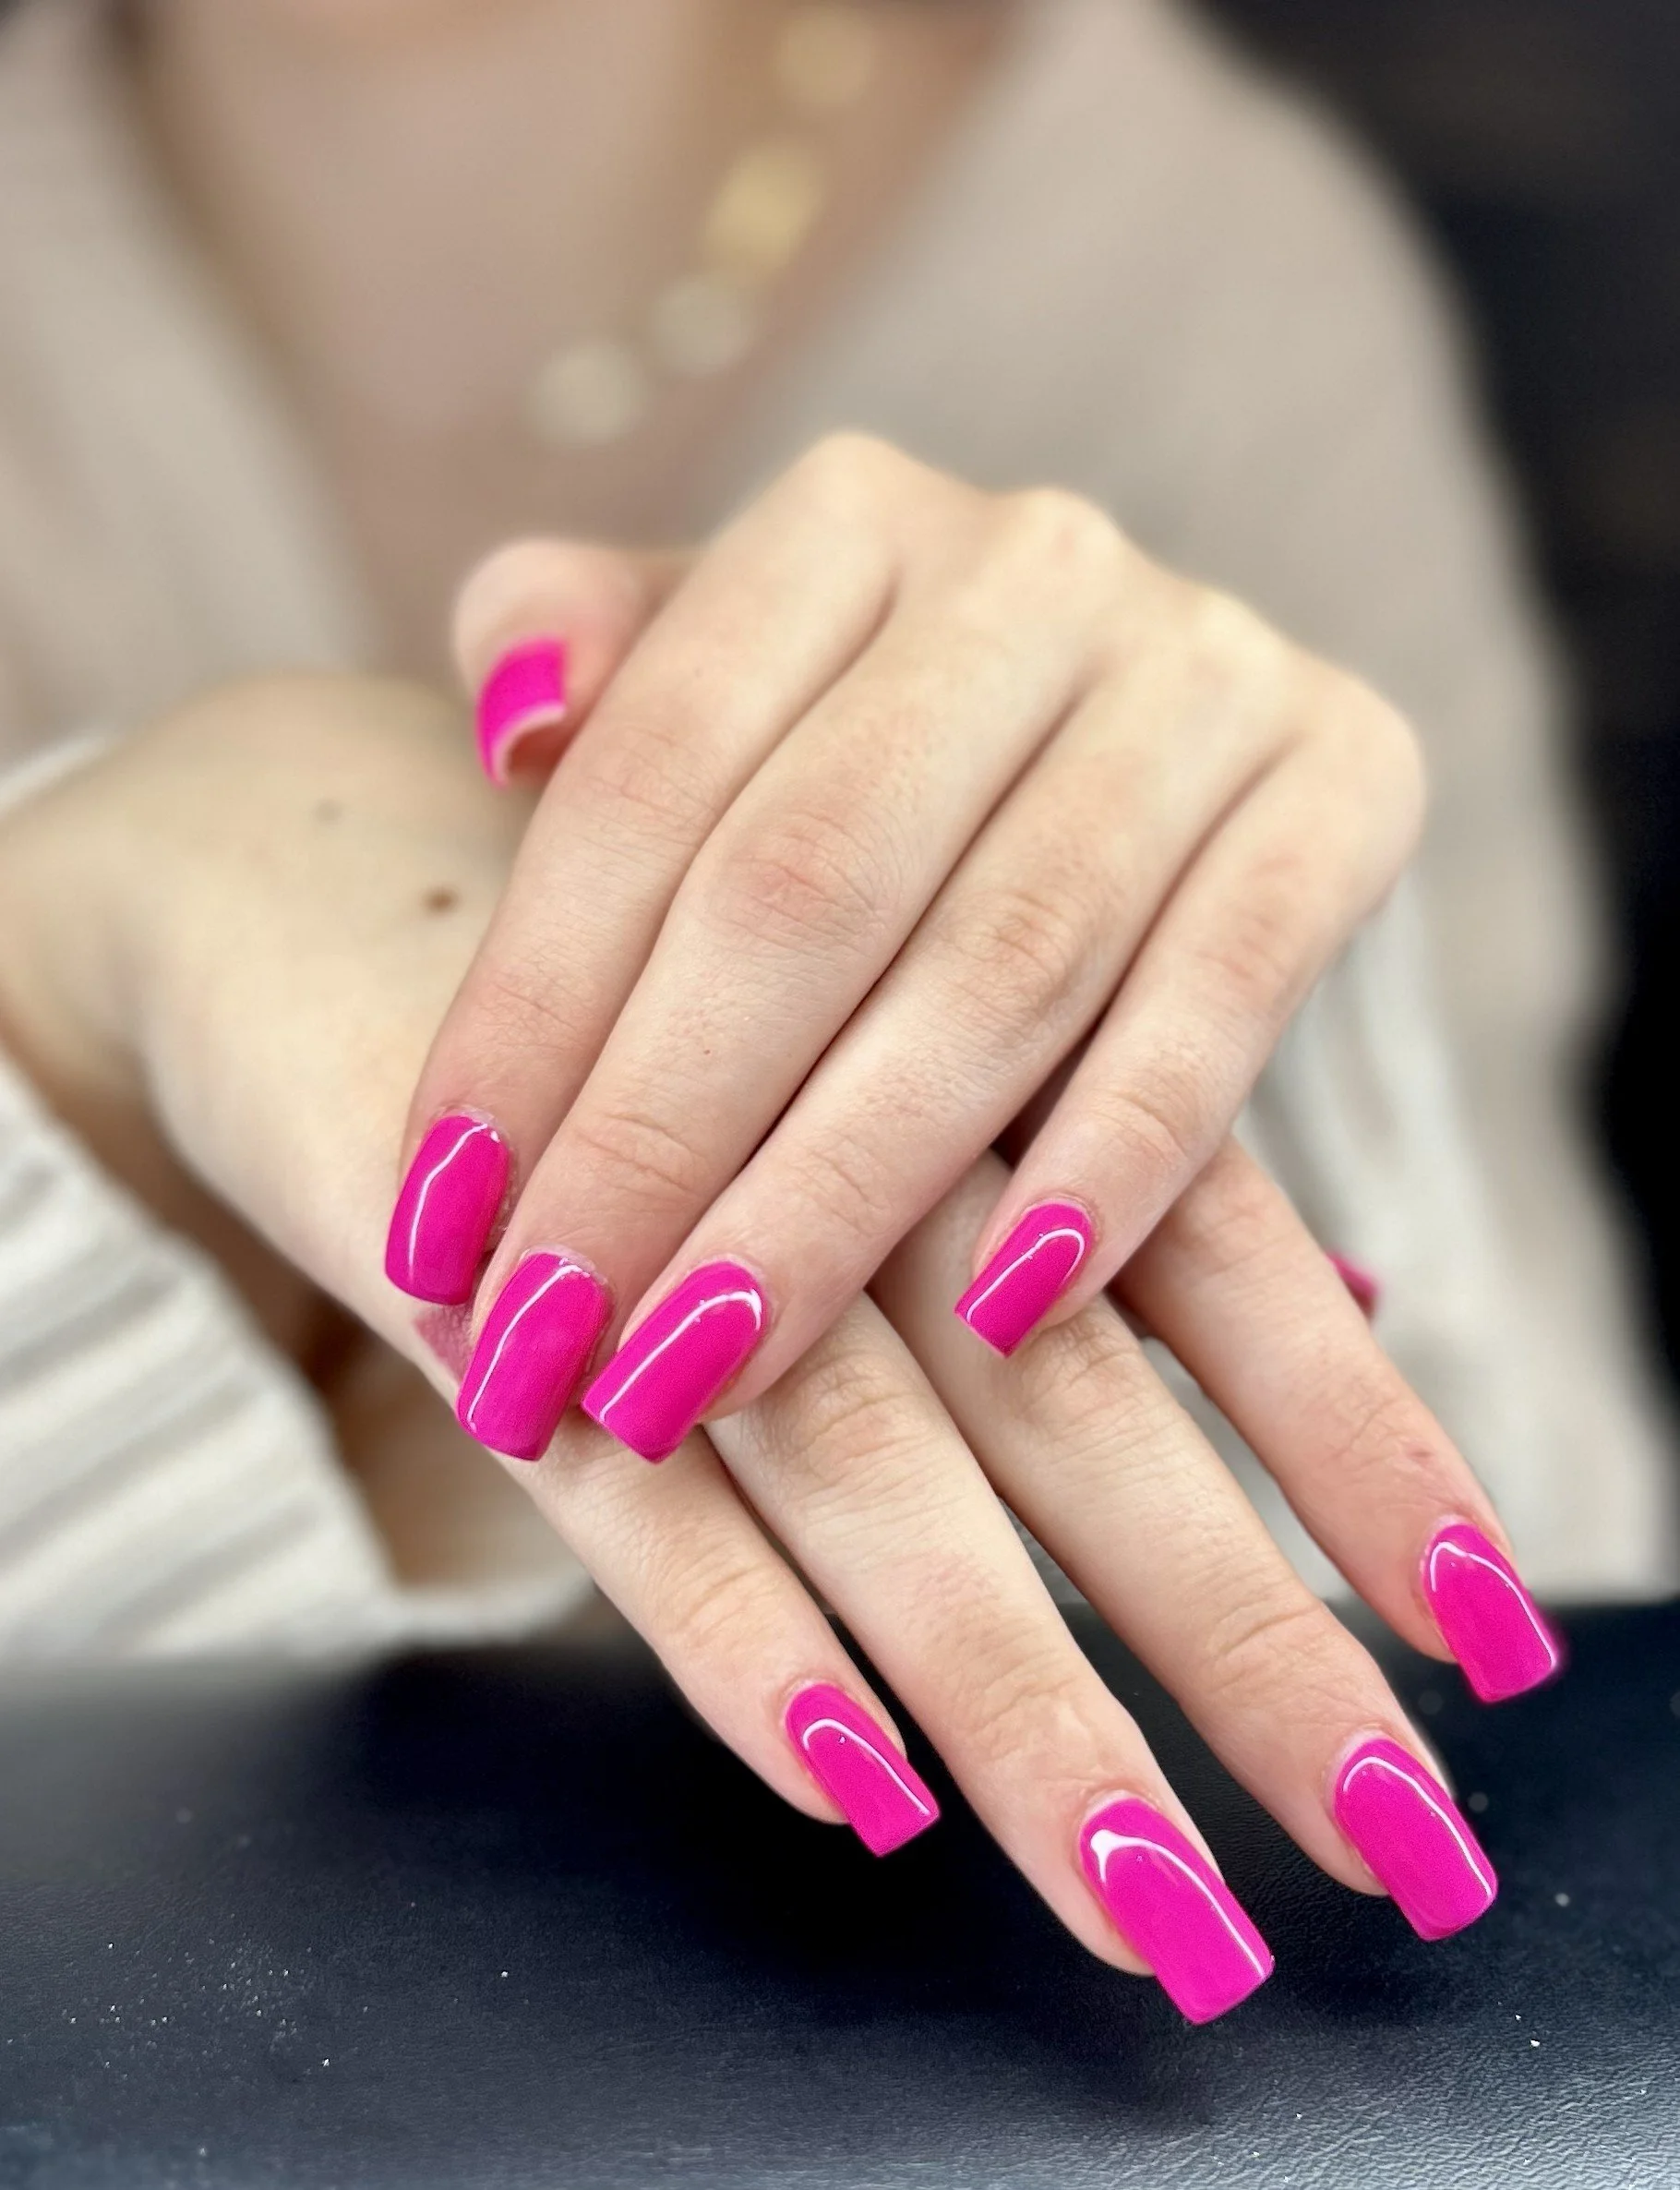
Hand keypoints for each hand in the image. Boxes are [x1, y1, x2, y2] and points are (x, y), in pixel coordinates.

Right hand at [0, 679, 1550, 2025]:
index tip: (1486, 1633)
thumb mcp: (891, 1027)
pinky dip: (735, 1630)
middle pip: (1072, 1396)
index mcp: (964, 1044)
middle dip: (1233, 1628)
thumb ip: (1113, 1151)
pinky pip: (618, 1478)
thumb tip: (1364, 1292)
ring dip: (1007, 1679)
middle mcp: (839, 1121)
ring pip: (867, 1457)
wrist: (320, 869)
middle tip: (1382, 1837)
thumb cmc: (665, 976)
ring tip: (1136, 1884)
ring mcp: (652, 1199)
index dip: (1356, 1442)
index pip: (1211, 1260)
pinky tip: (851, 1781)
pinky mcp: (479, 1273)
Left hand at [390, 433, 1425, 1468]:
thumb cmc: (871, 742)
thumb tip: (509, 723)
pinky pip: (1227, 994)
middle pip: (805, 888)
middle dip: (656, 1145)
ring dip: (840, 1196)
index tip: (432, 1235)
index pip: (643, 788)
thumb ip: (590, 658)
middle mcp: (1033, 563)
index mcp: (843, 519)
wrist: (1146, 724)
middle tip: (546, 1349)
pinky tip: (1008, 1314)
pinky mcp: (1351, 781)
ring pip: (998, 968)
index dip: (523, 1020)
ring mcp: (1208, 665)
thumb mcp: (719, 670)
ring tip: (706, 1373)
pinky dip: (1120, 1155)